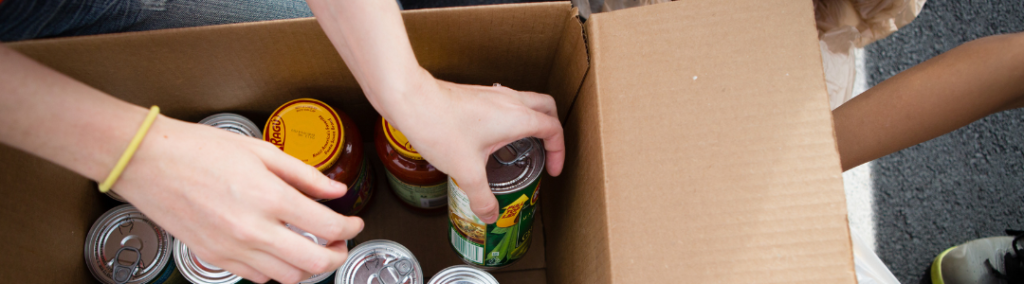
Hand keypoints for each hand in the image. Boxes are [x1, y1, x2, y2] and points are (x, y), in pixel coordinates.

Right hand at [112, 116, 363, 283]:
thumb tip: (336, 190)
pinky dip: (278, 270)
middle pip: (315, 264)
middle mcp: (253, 230)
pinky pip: (259, 278)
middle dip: (339, 255)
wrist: (148, 161)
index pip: (328, 227)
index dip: (351, 227)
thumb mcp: (261, 151)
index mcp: (269, 198)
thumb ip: (305, 175)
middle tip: (342, 242)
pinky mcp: (215, 258)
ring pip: (289, 277)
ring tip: (314, 247)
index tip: (354, 221)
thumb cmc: (199, 149)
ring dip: (310, 267)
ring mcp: (233, 249)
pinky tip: (280, 250)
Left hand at [383, 73, 565, 222]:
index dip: (559, 151)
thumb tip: (490, 214)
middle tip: (547, 150)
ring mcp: (492, 94)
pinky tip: (493, 137)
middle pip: (547, 107)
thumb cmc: (440, 126)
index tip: (553, 169)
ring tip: (523, 146)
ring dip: (531, 120)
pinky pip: (504, 102)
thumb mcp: (466, 170)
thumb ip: (482, 196)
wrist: (410, 99)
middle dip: (552, 128)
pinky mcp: (475, 94)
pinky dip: (510, 117)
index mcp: (517, 117)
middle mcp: (509, 100)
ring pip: (526, 101)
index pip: (553, 129)